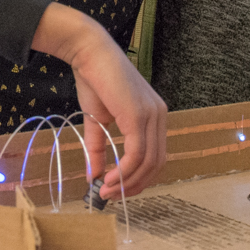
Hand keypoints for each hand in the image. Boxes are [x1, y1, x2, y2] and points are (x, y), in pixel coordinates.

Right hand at [31, 3, 167, 199]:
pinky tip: (108, 178)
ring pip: (147, 162)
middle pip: (157, 164)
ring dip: (127, 181)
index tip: (118, 189)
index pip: (156, 156)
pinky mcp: (139, 116)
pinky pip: (136, 153)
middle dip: (135, 184)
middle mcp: (160, 116)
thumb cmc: (94, 80)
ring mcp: (152, 116)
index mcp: (155, 116)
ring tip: (106, 190)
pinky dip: (124, 171)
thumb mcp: (97, 120)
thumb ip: (99, 147)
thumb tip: (95, 175)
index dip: (139, 177)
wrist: (89, 53)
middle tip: (111, 195)